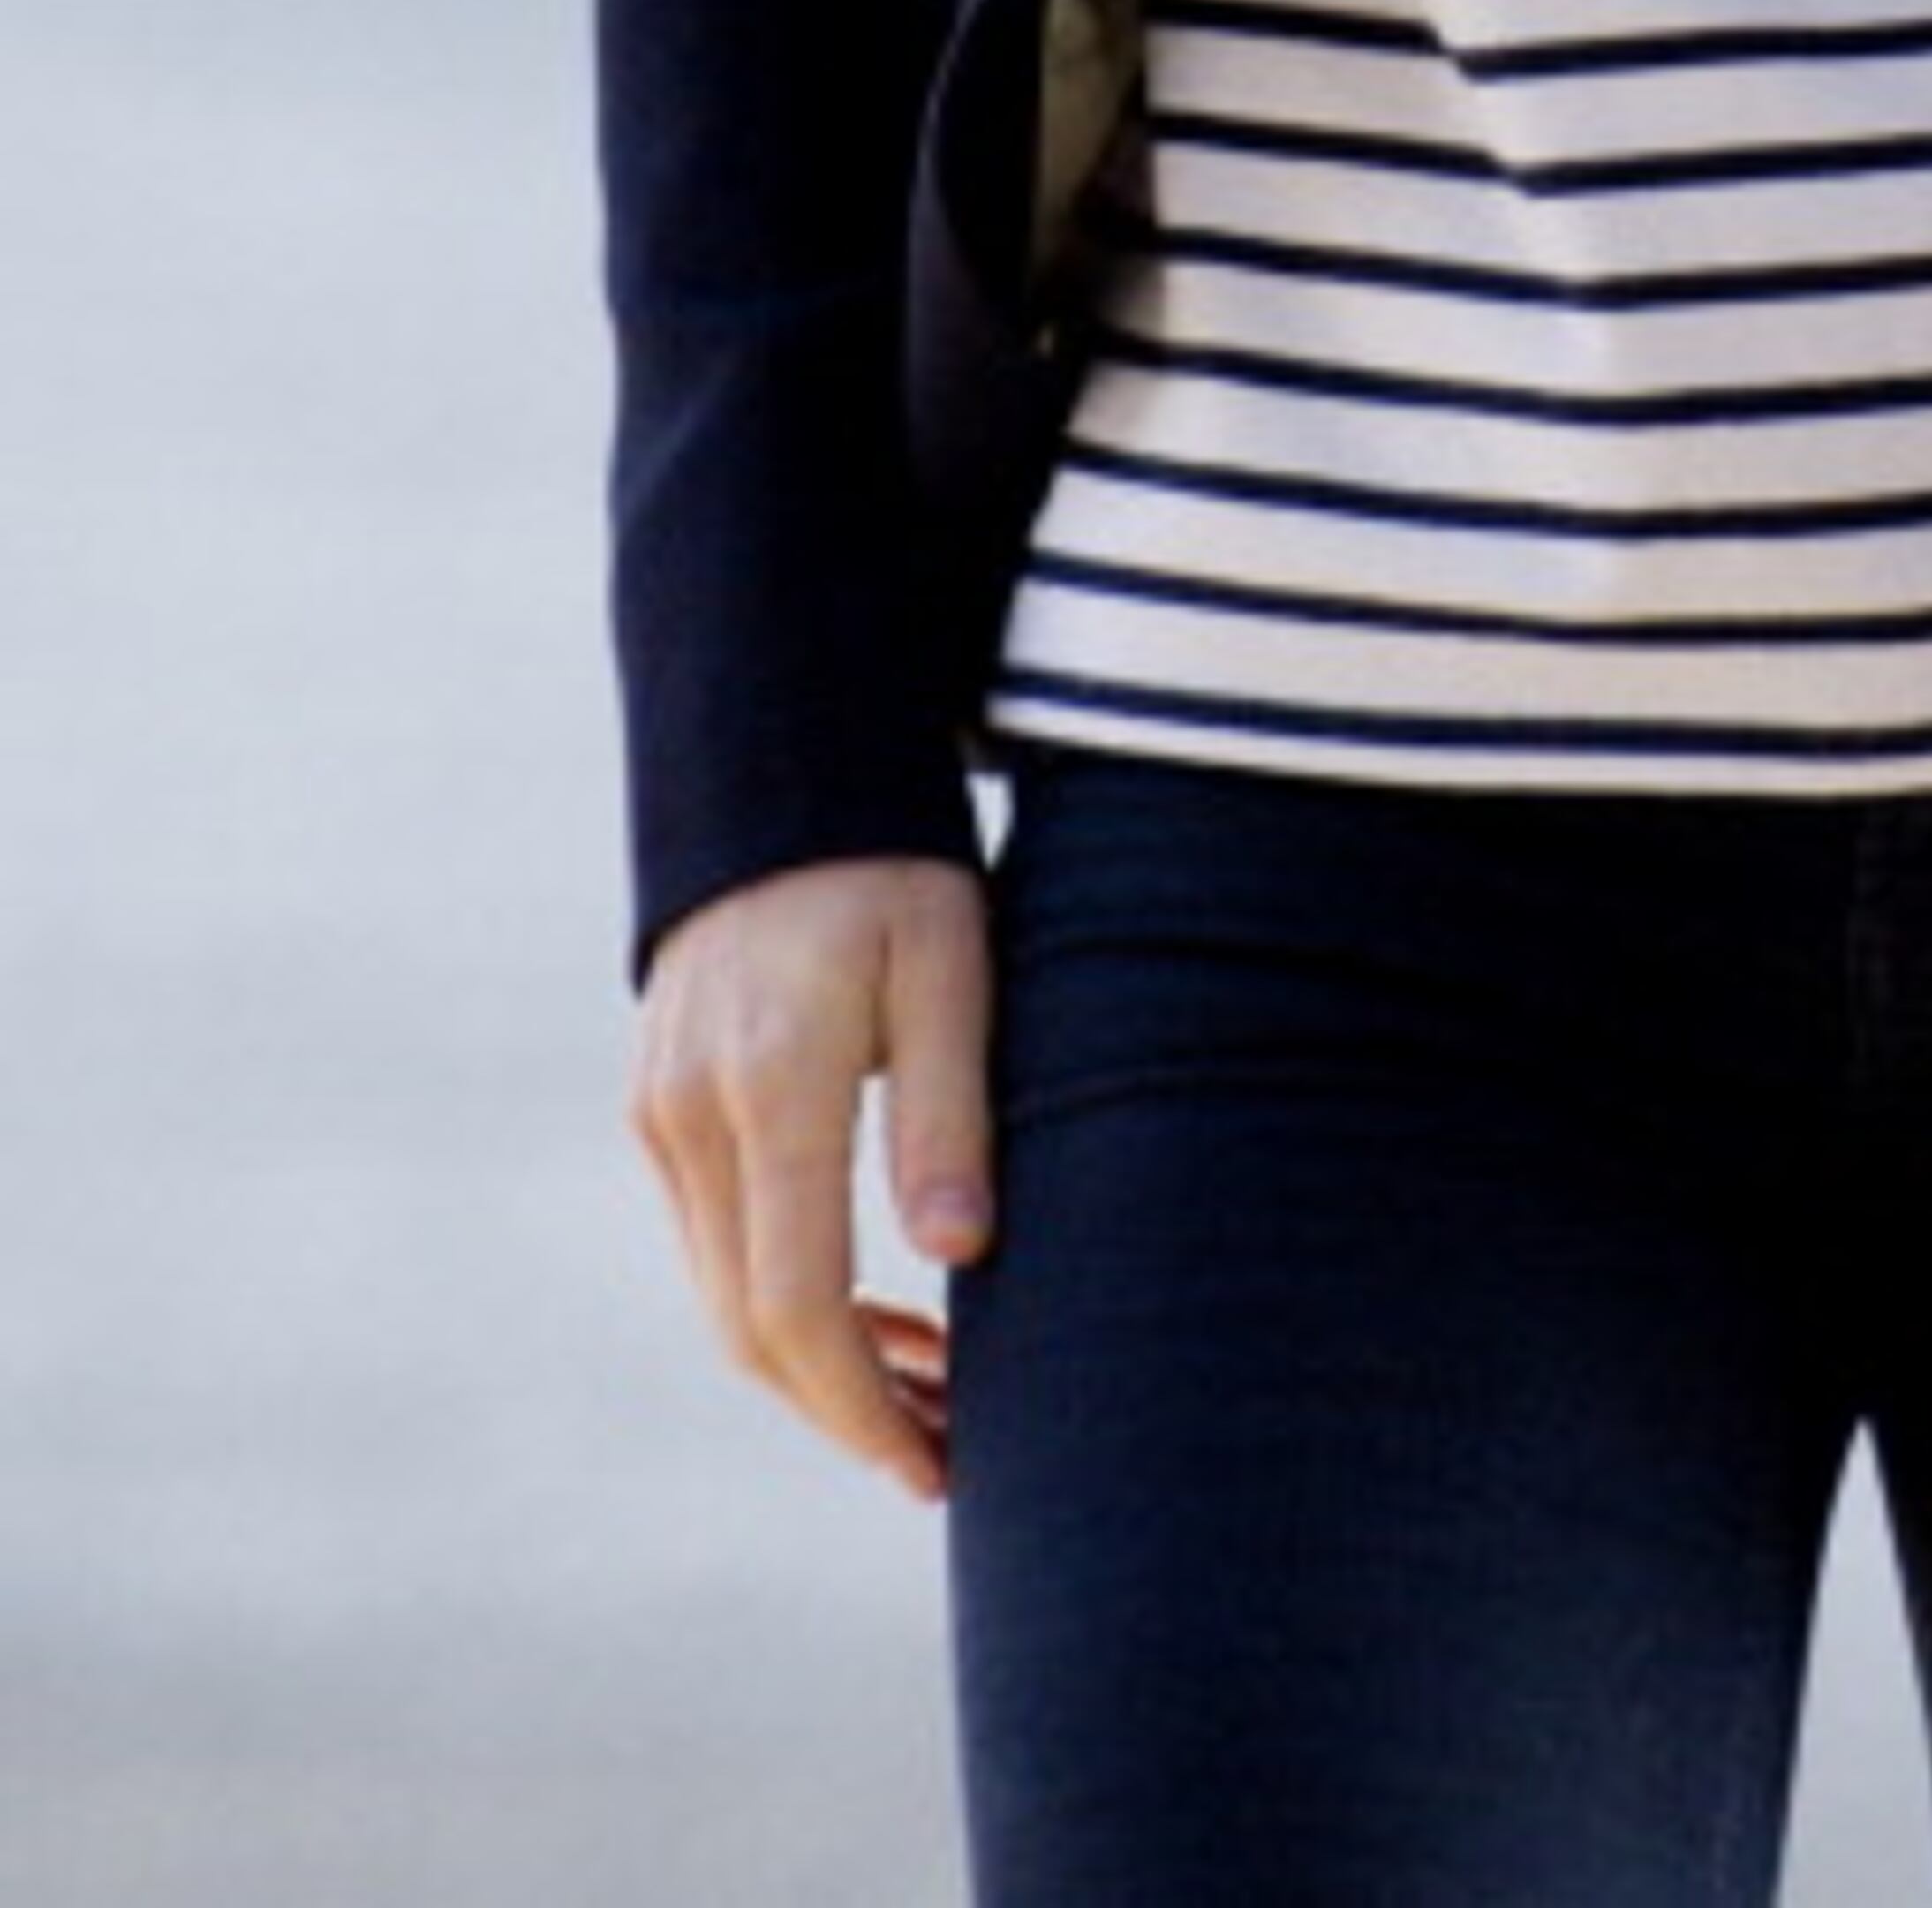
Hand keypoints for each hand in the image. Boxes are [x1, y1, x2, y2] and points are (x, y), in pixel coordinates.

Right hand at [632, 855, 995, 1501]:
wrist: (781, 777)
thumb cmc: (892, 865)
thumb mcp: (950, 970)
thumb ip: (947, 1113)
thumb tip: (961, 1260)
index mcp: (769, 1084)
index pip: (798, 1303)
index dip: (863, 1407)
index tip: (938, 1466)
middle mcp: (691, 1114)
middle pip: (749, 1324)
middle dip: (846, 1410)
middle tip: (949, 1453)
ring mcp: (661, 1113)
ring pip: (725, 1294)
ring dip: (817, 1364)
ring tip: (932, 1391)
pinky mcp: (659, 1106)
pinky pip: (715, 1242)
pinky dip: (783, 1299)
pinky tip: (870, 1307)